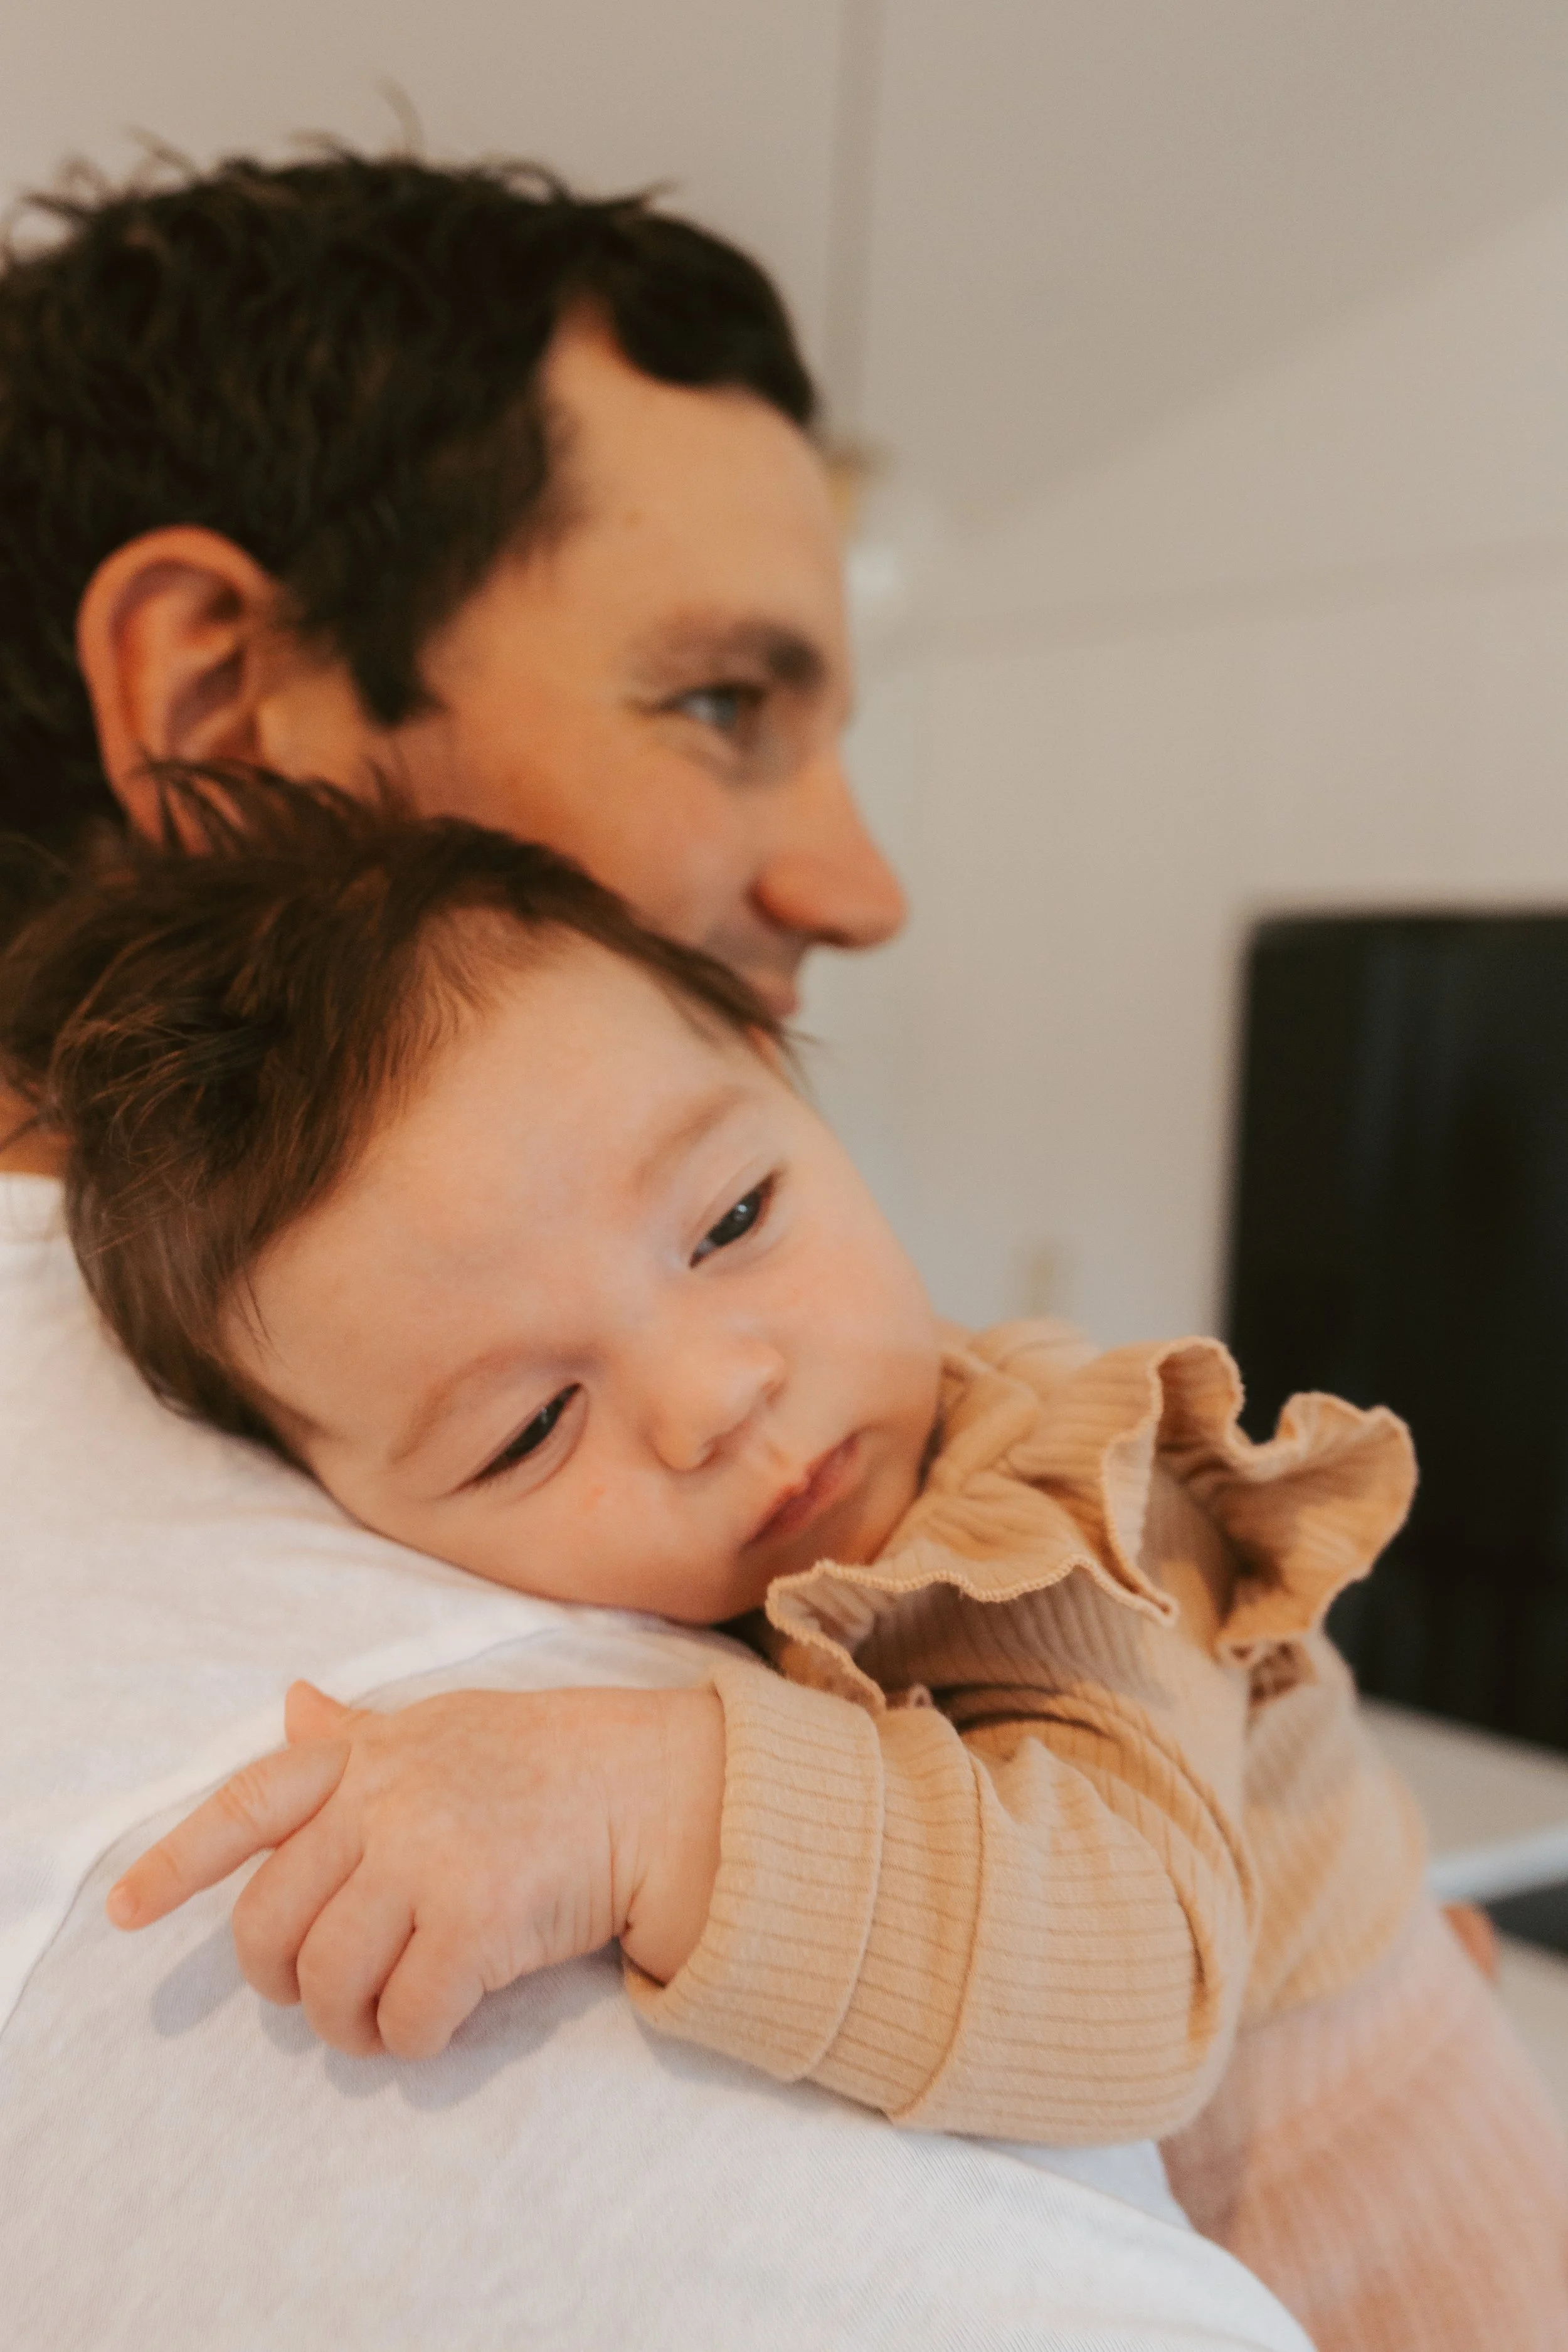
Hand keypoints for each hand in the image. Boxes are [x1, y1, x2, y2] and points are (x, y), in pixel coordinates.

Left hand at [107, 1679, 724, 2057]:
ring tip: (387, 2018)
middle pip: (272, 1924)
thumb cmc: (546, 1761)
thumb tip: (292, 1704)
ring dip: (352, 2024)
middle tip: (326, 1993)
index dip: (178, 1862)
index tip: (124, 1913)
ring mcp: (427, 1857)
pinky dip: (415, 2039)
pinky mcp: (477, 1918)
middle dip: (285, 1980)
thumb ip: (357, 1735)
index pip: (247, 1804)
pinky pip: (408, 2016)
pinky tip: (442, 2023)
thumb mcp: (440, 1729)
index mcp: (365, 1756)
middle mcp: (383, 1801)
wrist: (652, 1787)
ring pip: (330, 1982)